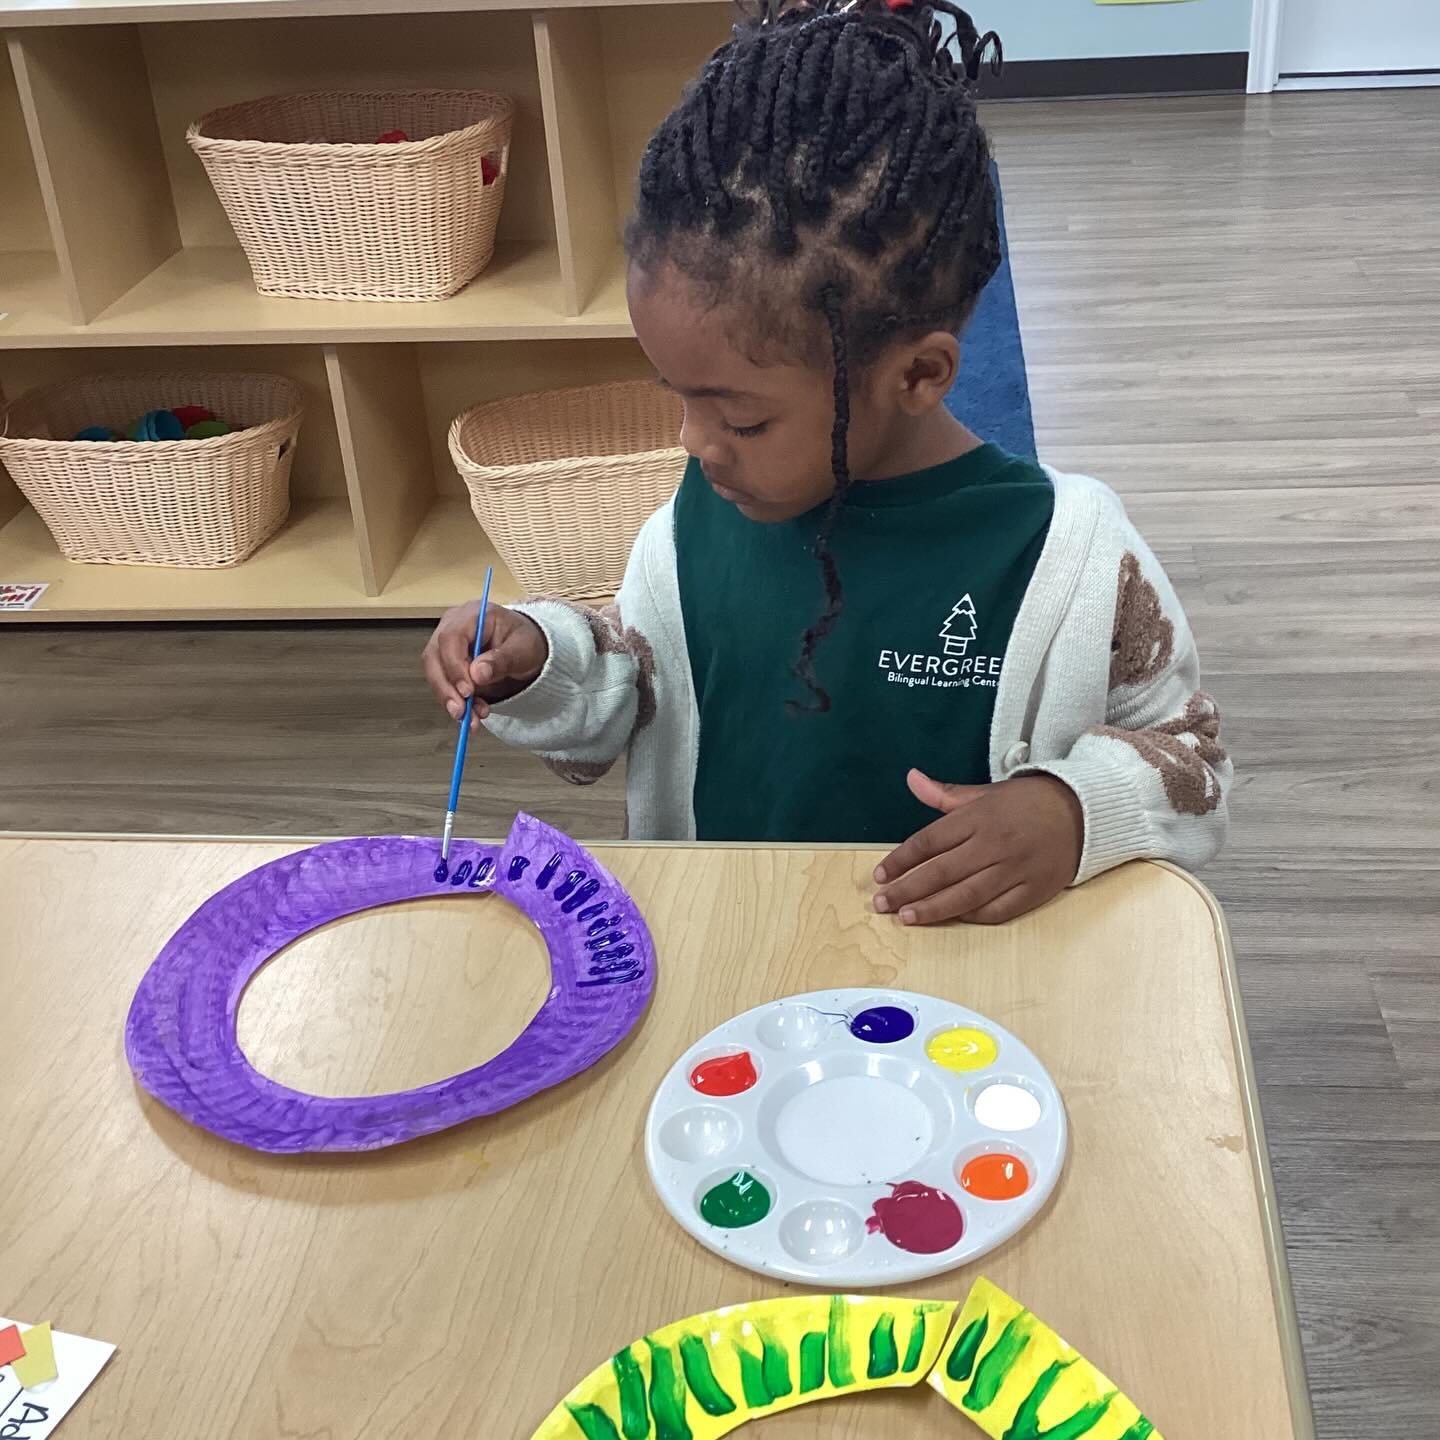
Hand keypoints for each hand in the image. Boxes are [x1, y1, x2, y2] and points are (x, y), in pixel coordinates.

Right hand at [422, 601, 547, 725]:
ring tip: (470, 719)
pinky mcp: (447, 664)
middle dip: (447, 688)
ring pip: (435, 674)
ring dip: (450, 700)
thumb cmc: (525, 642)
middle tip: (462, 712)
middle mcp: (453, 626)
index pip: (451, 638)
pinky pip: (444, 685)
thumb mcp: (523, 650)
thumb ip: (502, 660)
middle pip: (435, 657)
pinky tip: (470, 716)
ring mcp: (447, 645)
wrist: (525, 649)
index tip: (467, 690)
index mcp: (473, 615)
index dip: (455, 665)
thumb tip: (477, 674)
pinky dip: (455, 703)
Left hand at [872, 769, 1083, 925]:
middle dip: (908, 890)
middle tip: (882, 903)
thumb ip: (945, 794)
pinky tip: (950, 918)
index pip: (930, 841)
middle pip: (942, 871)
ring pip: (967, 895)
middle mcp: (995, 844)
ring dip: (933, 909)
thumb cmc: (1028, 802)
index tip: (880, 875)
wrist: (1085, 812)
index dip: (902, 860)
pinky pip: (997, 910)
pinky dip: (972, 916)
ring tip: (906, 918)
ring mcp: (1016, 869)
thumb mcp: (986, 793)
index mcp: (979, 817)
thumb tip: (911, 778)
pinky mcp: (1035, 890)